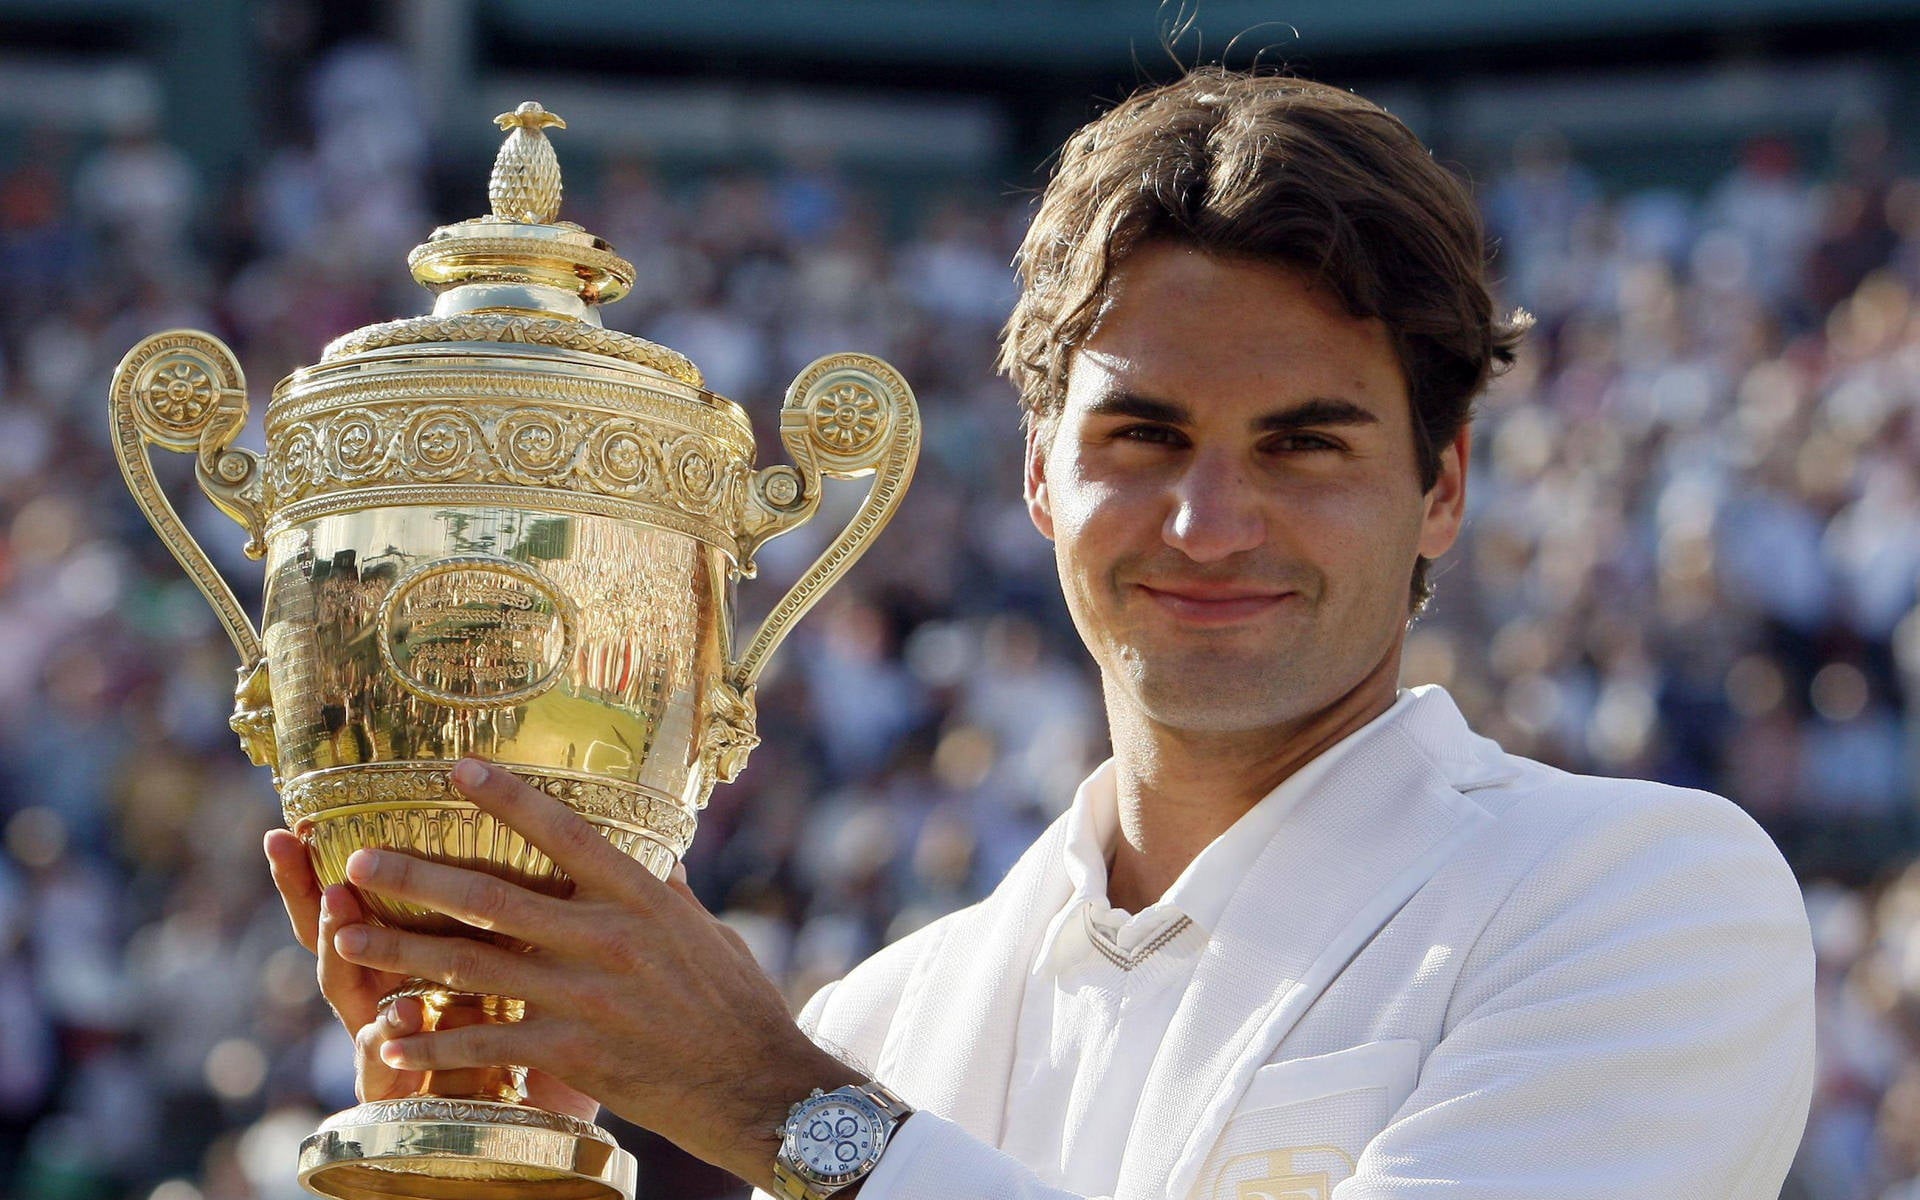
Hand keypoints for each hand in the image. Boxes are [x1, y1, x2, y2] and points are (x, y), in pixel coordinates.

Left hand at [324, 758, 859, 1186]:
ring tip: (346, 939)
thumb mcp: (708, 933)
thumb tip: (664, 858)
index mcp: (642, 896)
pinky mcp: (571, 1051)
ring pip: (472, 965)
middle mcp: (606, 937)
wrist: (757, 1087)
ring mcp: (585, 996)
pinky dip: (430, 1041)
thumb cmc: (738, 1006)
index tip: (457, 768)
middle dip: (418, 876)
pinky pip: (484, 1042)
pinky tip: (388, 1038)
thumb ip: (674, 895)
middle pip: (493, 897)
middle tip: (361, 861)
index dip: (508, 798)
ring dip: (401, 952)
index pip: (565, 833)